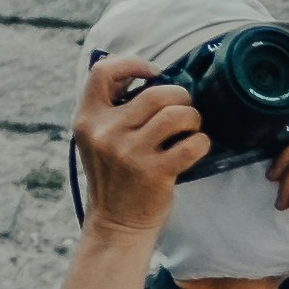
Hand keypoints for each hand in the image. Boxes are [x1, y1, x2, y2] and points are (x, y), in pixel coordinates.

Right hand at [71, 50, 206, 243]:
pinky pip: (191, 144)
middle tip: (183, 110)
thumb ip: (113, 110)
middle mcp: (106, 133)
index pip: (102, 71)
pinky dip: (201, 142)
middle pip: (155, 93)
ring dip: (192, 118)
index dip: (133, 64)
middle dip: (179, 97)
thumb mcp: (98, 140)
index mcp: (87, 120)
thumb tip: (152, 75)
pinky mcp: (154, 173)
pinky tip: (195, 147)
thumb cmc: (115, 176)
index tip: (153, 73)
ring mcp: (129, 153)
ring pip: (176, 114)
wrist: (116, 224)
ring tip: (190, 128)